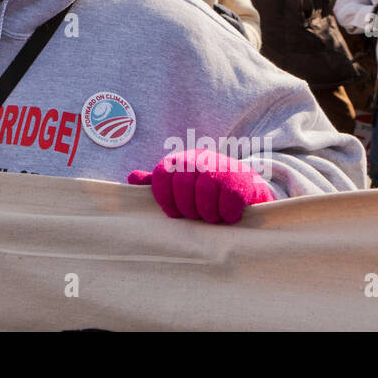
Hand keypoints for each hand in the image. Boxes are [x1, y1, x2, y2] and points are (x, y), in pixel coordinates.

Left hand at [128, 149, 274, 223]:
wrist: (245, 185)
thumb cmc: (204, 189)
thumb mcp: (178, 184)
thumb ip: (156, 183)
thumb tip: (132, 178)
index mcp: (179, 160)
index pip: (162, 176)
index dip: (165, 200)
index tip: (173, 214)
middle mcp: (198, 158)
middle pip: (182, 186)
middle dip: (188, 209)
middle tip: (196, 216)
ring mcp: (220, 166)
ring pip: (205, 194)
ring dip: (208, 214)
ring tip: (212, 218)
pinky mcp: (240, 179)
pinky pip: (228, 200)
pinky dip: (227, 214)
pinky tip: (228, 216)